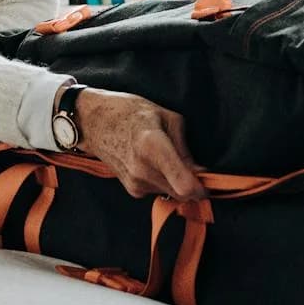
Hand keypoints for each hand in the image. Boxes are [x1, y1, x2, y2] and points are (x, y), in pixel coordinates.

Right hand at [74, 89, 205, 201]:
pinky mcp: (132, 190)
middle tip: (195, 165)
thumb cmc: (130, 111)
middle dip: (194, 184)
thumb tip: (200, 171)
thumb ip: (185, 147)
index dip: (202, 187)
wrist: (93, 122)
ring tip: (169, 157)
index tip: (209, 179)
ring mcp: (135, 183)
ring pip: (172, 193)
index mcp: (153, 147)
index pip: (184, 185)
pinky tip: (155, 163)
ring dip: (178, 182)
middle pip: (183, 193)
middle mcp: (143, 170)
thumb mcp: (166, 117)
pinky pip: (160, 191)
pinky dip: (165, 181)